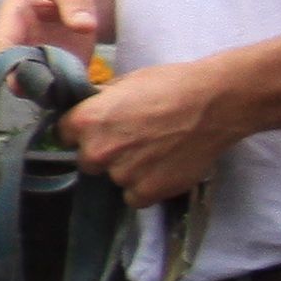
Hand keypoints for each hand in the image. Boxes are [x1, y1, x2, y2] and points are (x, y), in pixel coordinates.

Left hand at [63, 57, 255, 206]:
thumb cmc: (170, 85)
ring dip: (129, 171)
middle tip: (133, 142)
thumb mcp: (124, 84)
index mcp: (85, 121)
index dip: (82, 133)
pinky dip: (147, 187)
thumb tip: (90, 108)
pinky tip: (164, 170)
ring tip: (157, 153)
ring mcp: (122, 174)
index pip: (65, 135)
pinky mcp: (147, 192)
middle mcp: (97, 151)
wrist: (215, 103)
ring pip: (114, 179)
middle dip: (105, 154)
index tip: (100, 131)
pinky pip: (135, 197)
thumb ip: (100, 103)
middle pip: (88, 161)